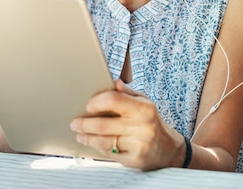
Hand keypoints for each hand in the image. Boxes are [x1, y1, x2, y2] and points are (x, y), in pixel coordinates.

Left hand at [69, 79, 184, 169]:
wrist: (167, 148)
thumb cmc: (151, 122)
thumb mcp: (144, 103)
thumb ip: (128, 93)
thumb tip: (114, 82)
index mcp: (144, 108)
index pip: (114, 100)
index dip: (97, 102)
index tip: (88, 105)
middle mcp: (142, 126)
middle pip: (103, 124)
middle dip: (84, 124)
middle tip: (75, 123)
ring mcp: (138, 144)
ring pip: (103, 141)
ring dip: (87, 138)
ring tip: (80, 134)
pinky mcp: (134, 159)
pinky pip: (110, 153)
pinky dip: (99, 148)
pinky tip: (94, 143)